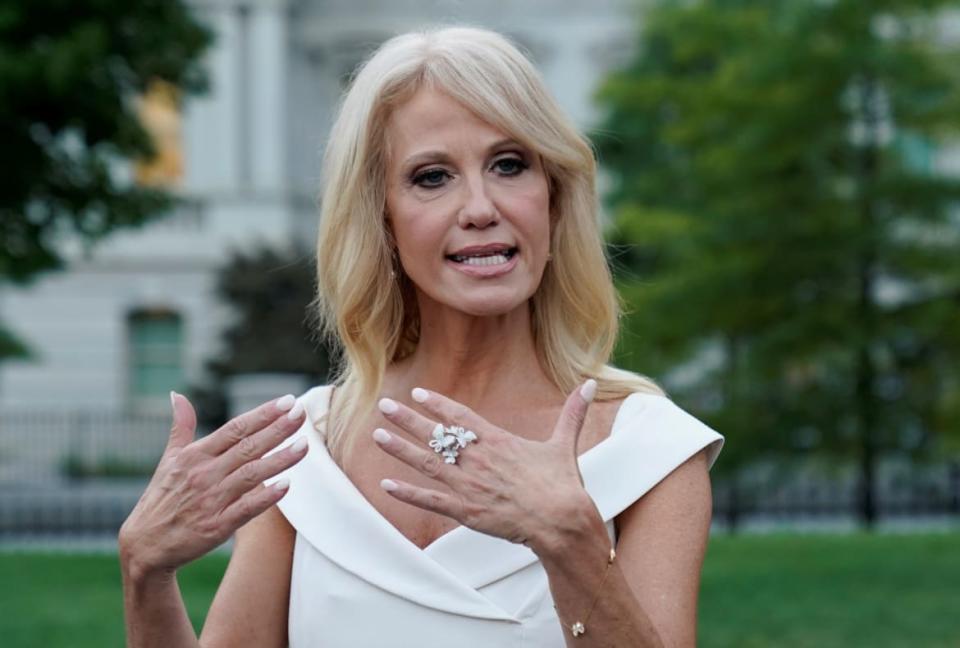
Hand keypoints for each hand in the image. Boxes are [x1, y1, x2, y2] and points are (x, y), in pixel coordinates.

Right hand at [118, 392, 307, 578]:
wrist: (145, 546)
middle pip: (248, 447)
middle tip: (301, 413)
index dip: (262, 414)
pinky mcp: (216, 527)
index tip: (287, 401)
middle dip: (277, 429)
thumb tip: (177, 395)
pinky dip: (266, 498)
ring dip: (280, 460)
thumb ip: (181, 427)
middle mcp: (204, 474)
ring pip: (252, 475)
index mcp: (195, 455)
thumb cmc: (162, 498)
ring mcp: (211, 500)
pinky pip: (246, 509)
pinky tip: (287, 485)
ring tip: (305, 445)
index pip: (235, 429)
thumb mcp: (169, 459)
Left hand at [372, 380, 599, 552]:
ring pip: (427, 463)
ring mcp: (469, 485)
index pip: (460, 417)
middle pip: (435, 435)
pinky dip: (408, 492)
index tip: (417, 394)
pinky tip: (386, 484)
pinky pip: (430, 500)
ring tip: (377, 435)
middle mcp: (478, 459)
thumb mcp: (564, 444)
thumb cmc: (563, 484)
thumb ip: (572, 413)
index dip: (437, 404)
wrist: (562, 521)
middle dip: (407, 420)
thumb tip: (590, 383)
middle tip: (383, 405)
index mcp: (498, 441)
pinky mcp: (466, 511)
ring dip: (400, 449)